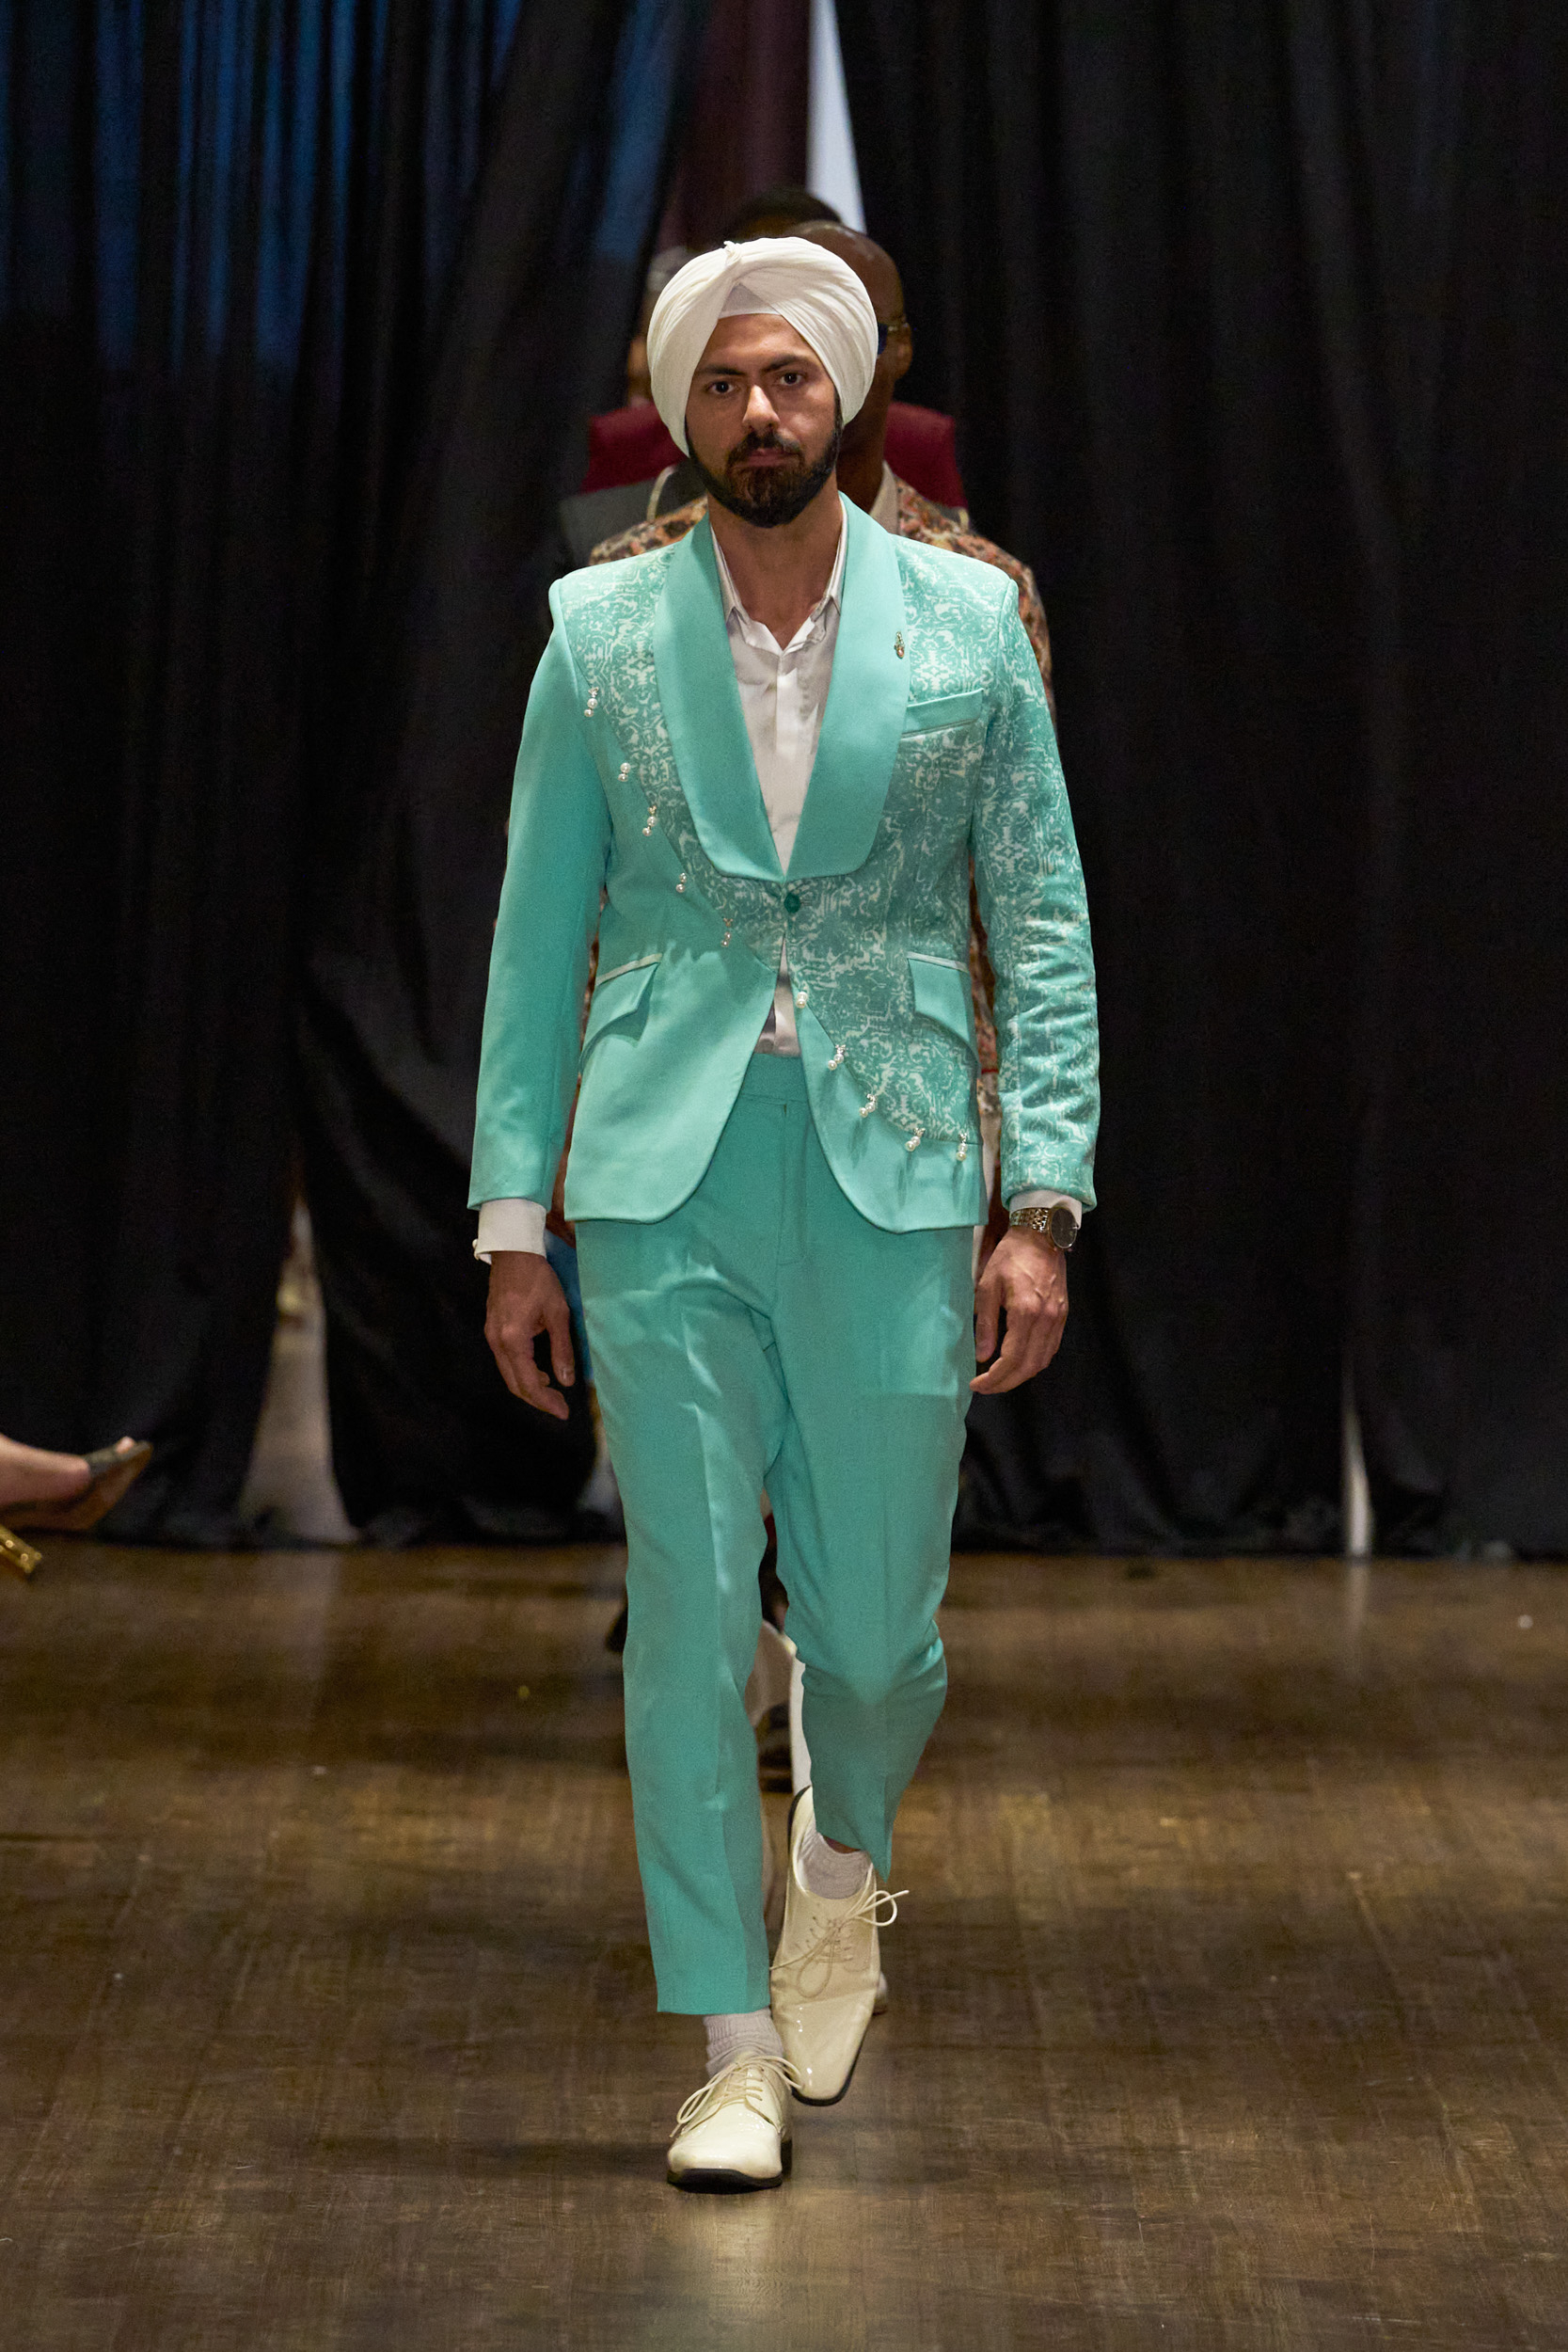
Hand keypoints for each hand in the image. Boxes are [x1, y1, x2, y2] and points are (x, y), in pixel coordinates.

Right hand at [485, 1252, 575, 1419]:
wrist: (513, 1254)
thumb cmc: (539, 1279)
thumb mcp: (558, 1313)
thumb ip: (562, 1349)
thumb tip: (567, 1381)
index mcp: (514, 1340)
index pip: (529, 1383)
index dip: (546, 1402)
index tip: (564, 1412)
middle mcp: (497, 1342)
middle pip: (514, 1384)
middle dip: (537, 1399)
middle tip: (559, 1406)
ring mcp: (491, 1336)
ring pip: (508, 1374)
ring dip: (528, 1386)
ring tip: (551, 1390)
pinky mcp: (491, 1330)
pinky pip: (505, 1361)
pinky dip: (521, 1372)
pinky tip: (538, 1370)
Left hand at [970, 1226, 1067, 1393]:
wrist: (1041, 1237)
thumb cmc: (1010, 1257)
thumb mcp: (987, 1287)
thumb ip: (985, 1323)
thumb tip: (982, 1356)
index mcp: (1026, 1312)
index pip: (1011, 1359)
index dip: (994, 1378)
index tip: (976, 1384)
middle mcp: (1046, 1320)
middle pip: (1029, 1366)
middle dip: (1006, 1383)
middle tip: (986, 1387)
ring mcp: (1058, 1319)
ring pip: (1042, 1361)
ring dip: (1021, 1375)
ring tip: (999, 1378)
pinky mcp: (1063, 1316)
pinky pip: (1050, 1349)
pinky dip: (1034, 1361)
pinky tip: (1019, 1362)